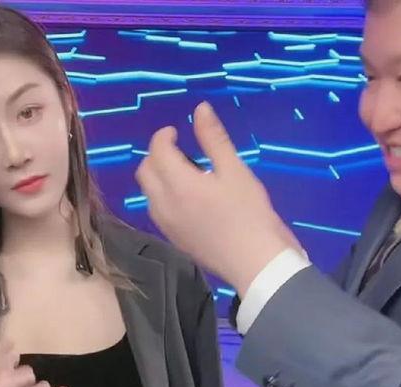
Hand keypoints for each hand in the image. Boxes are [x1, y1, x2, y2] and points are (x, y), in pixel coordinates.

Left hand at [135, 101, 302, 296]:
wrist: (255, 264)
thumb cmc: (250, 214)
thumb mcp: (235, 171)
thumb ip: (214, 139)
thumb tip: (200, 109)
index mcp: (178, 184)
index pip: (157, 151)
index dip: (163, 136)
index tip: (177, 132)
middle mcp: (164, 204)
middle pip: (145, 171)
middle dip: (156, 155)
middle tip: (179, 150)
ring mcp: (166, 226)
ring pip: (148, 194)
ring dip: (158, 177)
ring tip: (185, 174)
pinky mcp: (174, 240)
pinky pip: (158, 212)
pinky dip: (164, 197)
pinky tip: (188, 200)